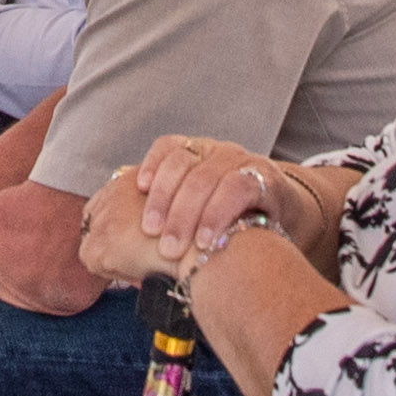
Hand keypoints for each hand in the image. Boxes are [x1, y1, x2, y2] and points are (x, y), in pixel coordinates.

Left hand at [87, 136, 314, 288]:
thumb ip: (163, 216)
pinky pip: (236, 191)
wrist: (282, 225)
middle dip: (164, 201)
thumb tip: (113, 238)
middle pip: (185, 165)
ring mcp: (243, 163)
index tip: (137, 188)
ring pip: (207, 178)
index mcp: (198, 154)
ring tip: (173, 248)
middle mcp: (219, 152)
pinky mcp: (265, 180)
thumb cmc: (226, 225)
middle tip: (151, 234)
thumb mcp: (193, 213)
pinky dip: (216, 216)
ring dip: (186, 215)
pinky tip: (206, 242)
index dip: (152, 165)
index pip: (169, 146)